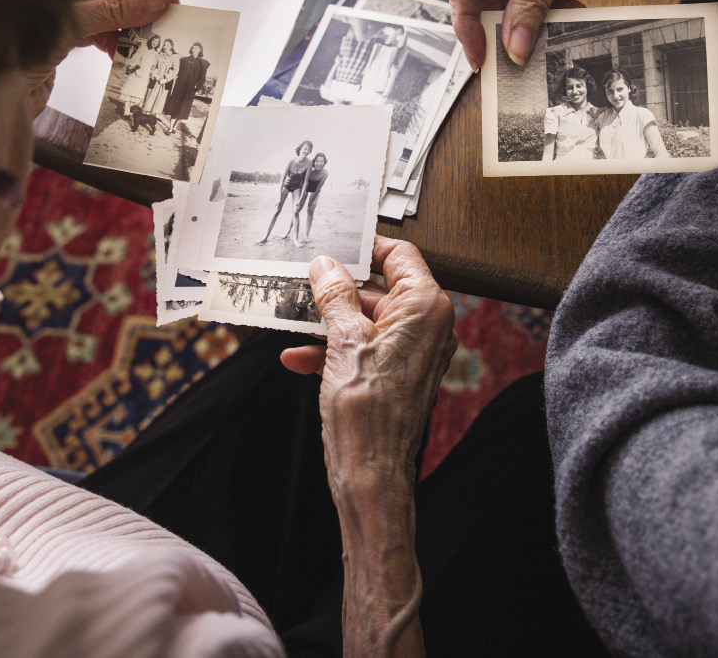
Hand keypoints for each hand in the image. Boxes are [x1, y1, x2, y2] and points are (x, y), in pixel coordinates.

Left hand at [24, 0, 179, 116]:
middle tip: (169, 10)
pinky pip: (98, 26)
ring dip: (133, 16)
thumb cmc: (2, 49)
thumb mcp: (66, 22)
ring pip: (107, 1)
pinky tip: (130, 48)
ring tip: (153, 33)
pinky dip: (117, 35)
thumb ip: (112, 7)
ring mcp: (55, 5)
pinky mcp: (58, 34)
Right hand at [282, 236, 456, 477]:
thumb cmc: (369, 412)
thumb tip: (326, 265)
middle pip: (378, 289)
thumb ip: (336, 297)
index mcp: (425, 308)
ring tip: (291, 318)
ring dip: (327, 322)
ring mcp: (411, 352)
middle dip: (336, 290)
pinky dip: (332, 351)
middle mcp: (426, 326)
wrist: (370, 474)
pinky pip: (363, 349)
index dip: (366, 247)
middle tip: (301, 281)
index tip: (335, 243)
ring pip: (365, 321)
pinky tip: (297, 358)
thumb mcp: (344, 341)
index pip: (400, 255)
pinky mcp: (394, 374)